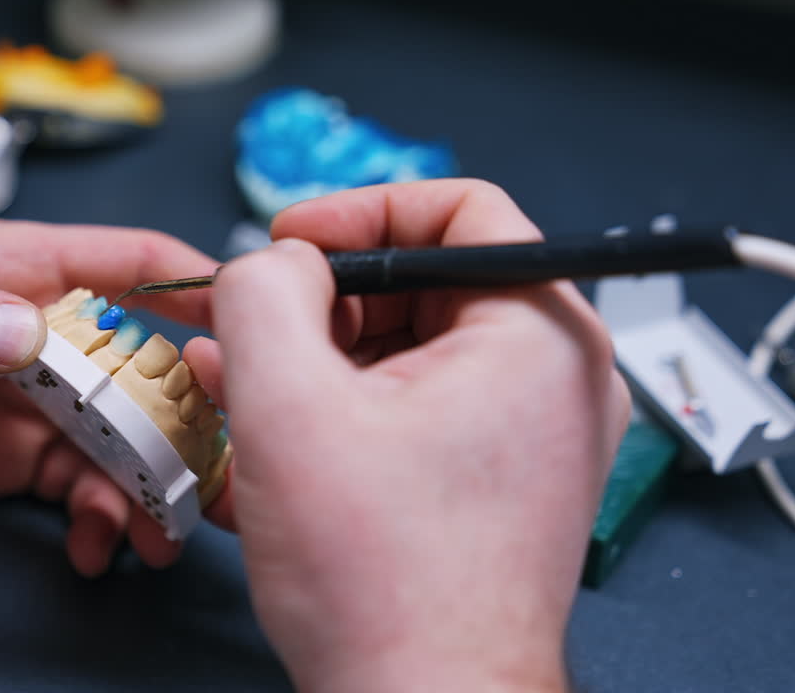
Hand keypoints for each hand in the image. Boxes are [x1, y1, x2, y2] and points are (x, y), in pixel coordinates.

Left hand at [0, 219, 224, 576]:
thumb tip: (27, 331)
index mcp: (3, 275)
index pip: (124, 262)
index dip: (197, 287)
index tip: (256, 328)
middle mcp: (24, 331)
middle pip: (141, 363)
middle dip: (184, 416)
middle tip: (211, 472)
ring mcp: (20, 398)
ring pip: (118, 434)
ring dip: (148, 482)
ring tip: (154, 533)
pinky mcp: (5, 457)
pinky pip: (79, 484)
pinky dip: (98, 515)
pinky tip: (90, 546)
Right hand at [183, 180, 629, 690]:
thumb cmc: (385, 586)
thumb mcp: (289, 405)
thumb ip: (263, 293)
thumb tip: (270, 264)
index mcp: (539, 333)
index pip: (461, 207)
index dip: (359, 211)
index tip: (291, 247)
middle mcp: (552, 377)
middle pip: (424, 281)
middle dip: (320, 303)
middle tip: (253, 333)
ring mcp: (526, 433)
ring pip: (407, 349)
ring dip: (316, 360)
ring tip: (242, 389)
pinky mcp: (492, 477)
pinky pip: (410, 408)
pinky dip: (341, 409)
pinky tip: (274, 435)